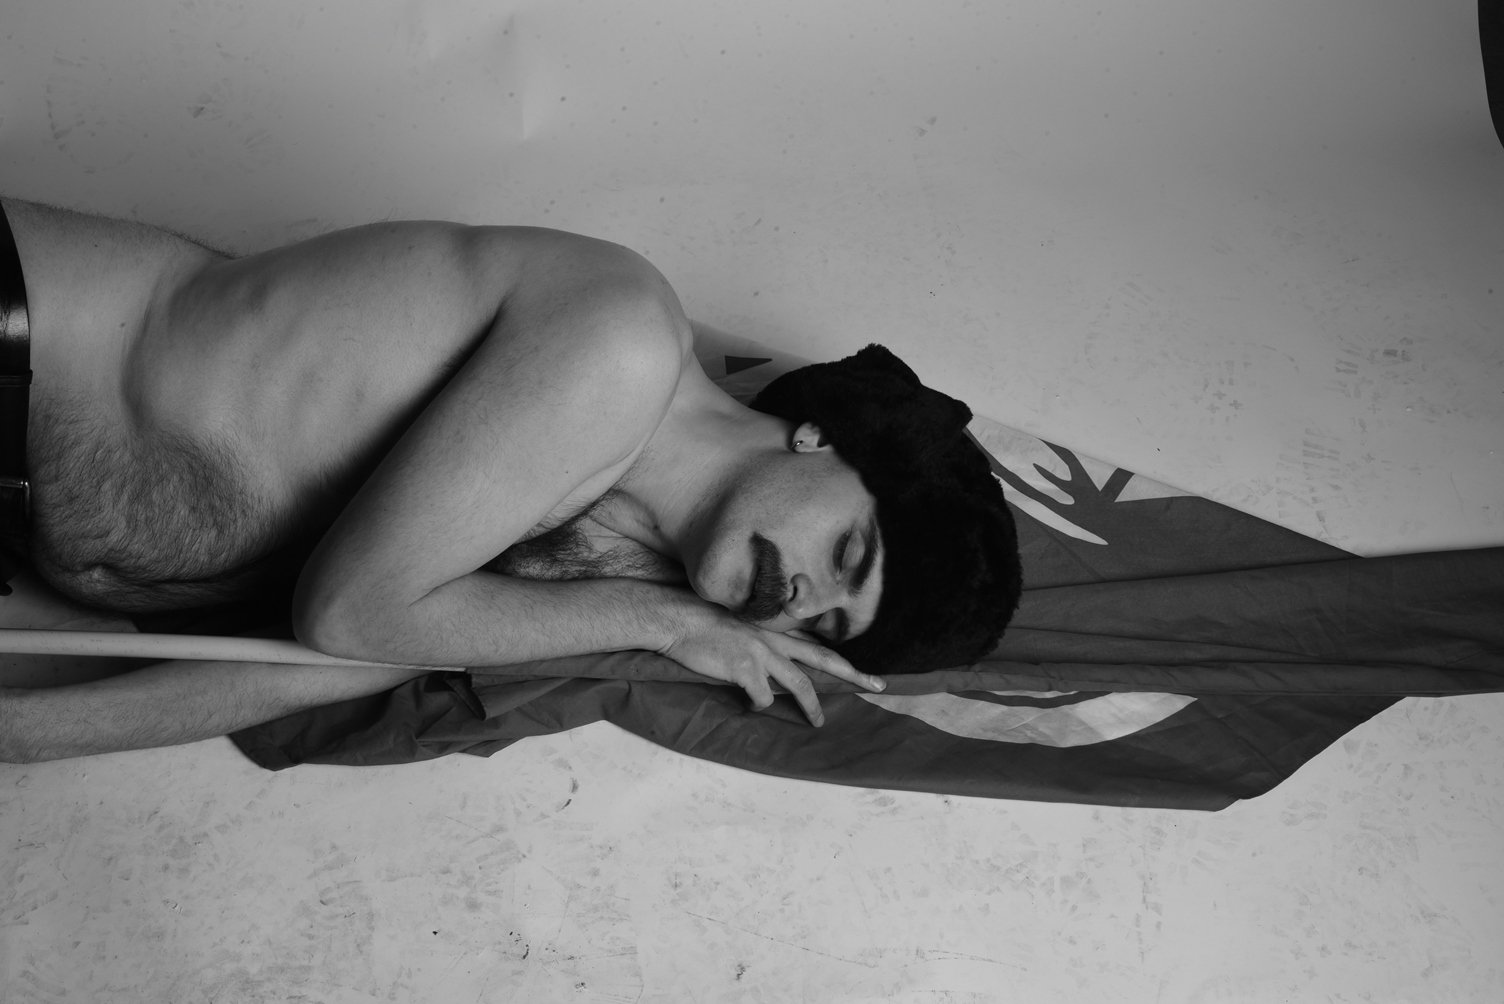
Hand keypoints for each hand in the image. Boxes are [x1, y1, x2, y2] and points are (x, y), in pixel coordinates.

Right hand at [657, 605, 885, 725]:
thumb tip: (767, 663)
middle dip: (854, 674)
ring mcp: (761, 653)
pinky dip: (759, 706)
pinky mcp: (744, 668)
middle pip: (823, 659)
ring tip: (818, 722)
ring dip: (812, 706)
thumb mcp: (737, 626)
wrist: (676, 619)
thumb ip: (757, 641)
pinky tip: (748, 706)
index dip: (839, 657)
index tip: (861, 670)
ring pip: (799, 684)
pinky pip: (762, 698)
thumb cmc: (700, 622)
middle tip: (879, 686)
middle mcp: (774, 640)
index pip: (814, 644)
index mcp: (773, 630)